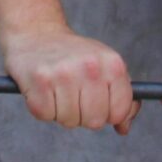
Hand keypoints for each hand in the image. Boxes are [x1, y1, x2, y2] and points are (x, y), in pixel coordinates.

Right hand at [1, 27, 136, 132]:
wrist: (37, 33)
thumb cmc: (74, 56)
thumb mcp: (105, 67)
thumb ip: (121, 97)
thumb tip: (124, 128)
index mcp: (112, 63)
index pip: (119, 112)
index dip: (109, 115)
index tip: (99, 104)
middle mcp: (90, 66)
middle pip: (95, 121)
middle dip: (84, 116)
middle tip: (75, 96)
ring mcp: (63, 73)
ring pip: (69, 121)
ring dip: (62, 112)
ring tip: (58, 90)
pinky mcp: (39, 81)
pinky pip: (45, 115)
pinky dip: (43, 108)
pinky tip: (44, 89)